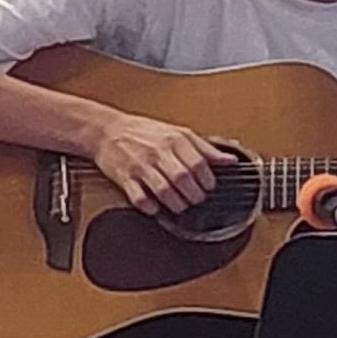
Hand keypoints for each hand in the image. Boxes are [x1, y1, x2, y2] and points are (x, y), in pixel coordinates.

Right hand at [84, 109, 229, 220]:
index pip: (198, 164)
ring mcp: (140, 166)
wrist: (106, 130)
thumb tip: (231, 161)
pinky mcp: (125, 178)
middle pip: (183, 179)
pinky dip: (151, 207)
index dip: (207, 180)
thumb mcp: (178, 133)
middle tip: (196, 199)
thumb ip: (205, 149)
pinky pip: (140, 198)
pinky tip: (156, 207)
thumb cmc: (143, 132)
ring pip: (164, 191)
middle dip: (194, 195)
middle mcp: (158, 152)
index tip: (208, 187)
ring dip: (177, 204)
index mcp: (174, 140)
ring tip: (180, 206)